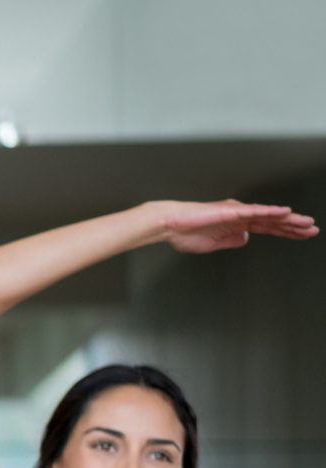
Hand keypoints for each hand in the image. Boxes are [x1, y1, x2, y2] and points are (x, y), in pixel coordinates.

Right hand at [155, 199, 317, 254]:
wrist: (168, 226)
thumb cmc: (184, 234)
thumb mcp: (213, 245)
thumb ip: (230, 242)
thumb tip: (245, 239)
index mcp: (236, 225)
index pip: (267, 228)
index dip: (286, 232)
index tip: (302, 235)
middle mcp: (240, 216)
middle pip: (272, 222)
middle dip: (293, 226)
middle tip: (312, 230)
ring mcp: (236, 212)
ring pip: (268, 215)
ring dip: (288, 219)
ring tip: (306, 223)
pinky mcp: (230, 211)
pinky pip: (254, 211)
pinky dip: (270, 211)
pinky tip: (284, 212)